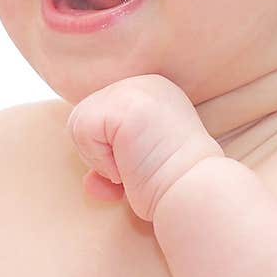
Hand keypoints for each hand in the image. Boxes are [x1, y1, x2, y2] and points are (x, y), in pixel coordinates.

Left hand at [67, 74, 222, 221]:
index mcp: (153, 92)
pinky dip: (100, 159)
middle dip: (100, 155)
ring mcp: (136, 89)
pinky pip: (83, 130)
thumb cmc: (173, 188)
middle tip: (136, 169)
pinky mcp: (124, 104)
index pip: (101, 117)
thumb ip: (114, 158)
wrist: (196, 193)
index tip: (140, 168)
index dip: (109, 153)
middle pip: (85, 115)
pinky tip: (131, 164)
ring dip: (100, 159)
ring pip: (80, 122)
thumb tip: (90, 181)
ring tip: (136, 165)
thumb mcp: (140, 162)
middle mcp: (145, 83)